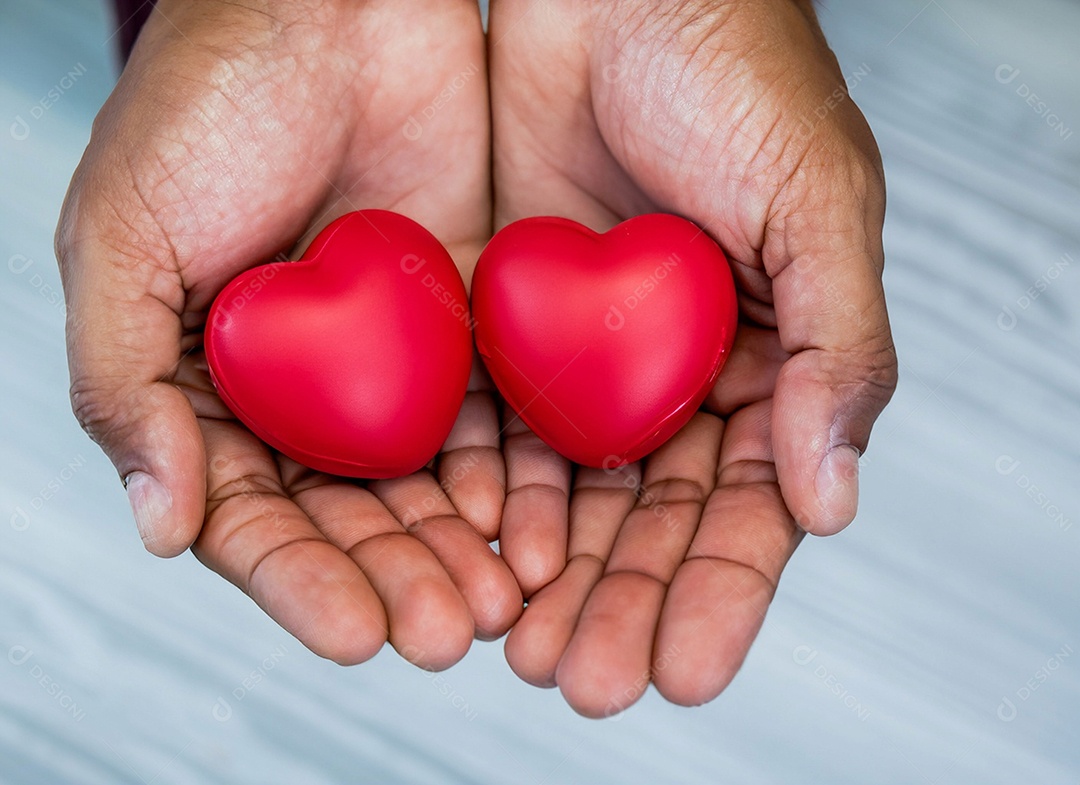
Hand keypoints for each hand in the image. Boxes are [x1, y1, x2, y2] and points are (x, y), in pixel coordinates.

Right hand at [56, 0, 518, 668]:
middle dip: (396, 578)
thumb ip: (124, 384)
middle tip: (447, 633)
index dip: (300, 579)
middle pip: (350, 514)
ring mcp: (387, 361)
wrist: (329, 1)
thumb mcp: (123, 236)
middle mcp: (301, 389)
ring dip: (462, 546)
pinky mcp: (465, 323)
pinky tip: (539, 521)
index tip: (355, 632)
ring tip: (502, 600)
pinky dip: (513, 471)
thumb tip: (162, 525)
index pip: (251, 512)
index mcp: (209, 385)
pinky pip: (494, 412)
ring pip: (428, 480)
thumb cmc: (207, 101)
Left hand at [488, 0, 896, 713]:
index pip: (755, 503)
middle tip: (585, 684)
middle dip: (623, 604)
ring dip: (551, 574)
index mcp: (774, 359)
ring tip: (519, 649)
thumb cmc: (734, 69)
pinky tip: (475, 552)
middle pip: (656, 520)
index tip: (682, 670)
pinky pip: (504, 427)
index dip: (722, 591)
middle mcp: (687, 373)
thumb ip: (839, 350)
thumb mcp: (815, 202)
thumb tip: (833, 500)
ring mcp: (600, 357)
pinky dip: (492, 493)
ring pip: (577, 494)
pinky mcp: (521, 326)